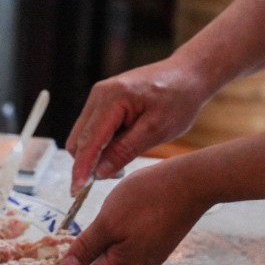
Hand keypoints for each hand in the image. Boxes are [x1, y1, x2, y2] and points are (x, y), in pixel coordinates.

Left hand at [57, 163, 210, 264]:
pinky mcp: (158, 241)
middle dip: (82, 260)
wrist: (193, 181)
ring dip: (99, 247)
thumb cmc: (148, 198)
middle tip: (63, 242)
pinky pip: (129, 246)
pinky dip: (115, 238)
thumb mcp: (107, 222)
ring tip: (87, 231)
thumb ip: (86, 247)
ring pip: (115, 257)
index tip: (50, 264)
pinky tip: (112, 222)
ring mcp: (151, 255)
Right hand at [66, 58, 207, 194]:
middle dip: (88, 163)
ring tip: (121, 160)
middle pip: (78, 140)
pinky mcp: (102, 100)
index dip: (81, 168)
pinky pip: (91, 128)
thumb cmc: (179, 99)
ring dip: (95, 154)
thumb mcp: (157, 130)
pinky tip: (120, 147)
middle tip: (114, 175)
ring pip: (82, 136)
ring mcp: (98, 96)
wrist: (188, 74)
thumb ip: (125, 151)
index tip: (76, 191)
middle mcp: (99, 94)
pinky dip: (100, 144)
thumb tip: (99, 173)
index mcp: (112, 99)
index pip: (88, 142)